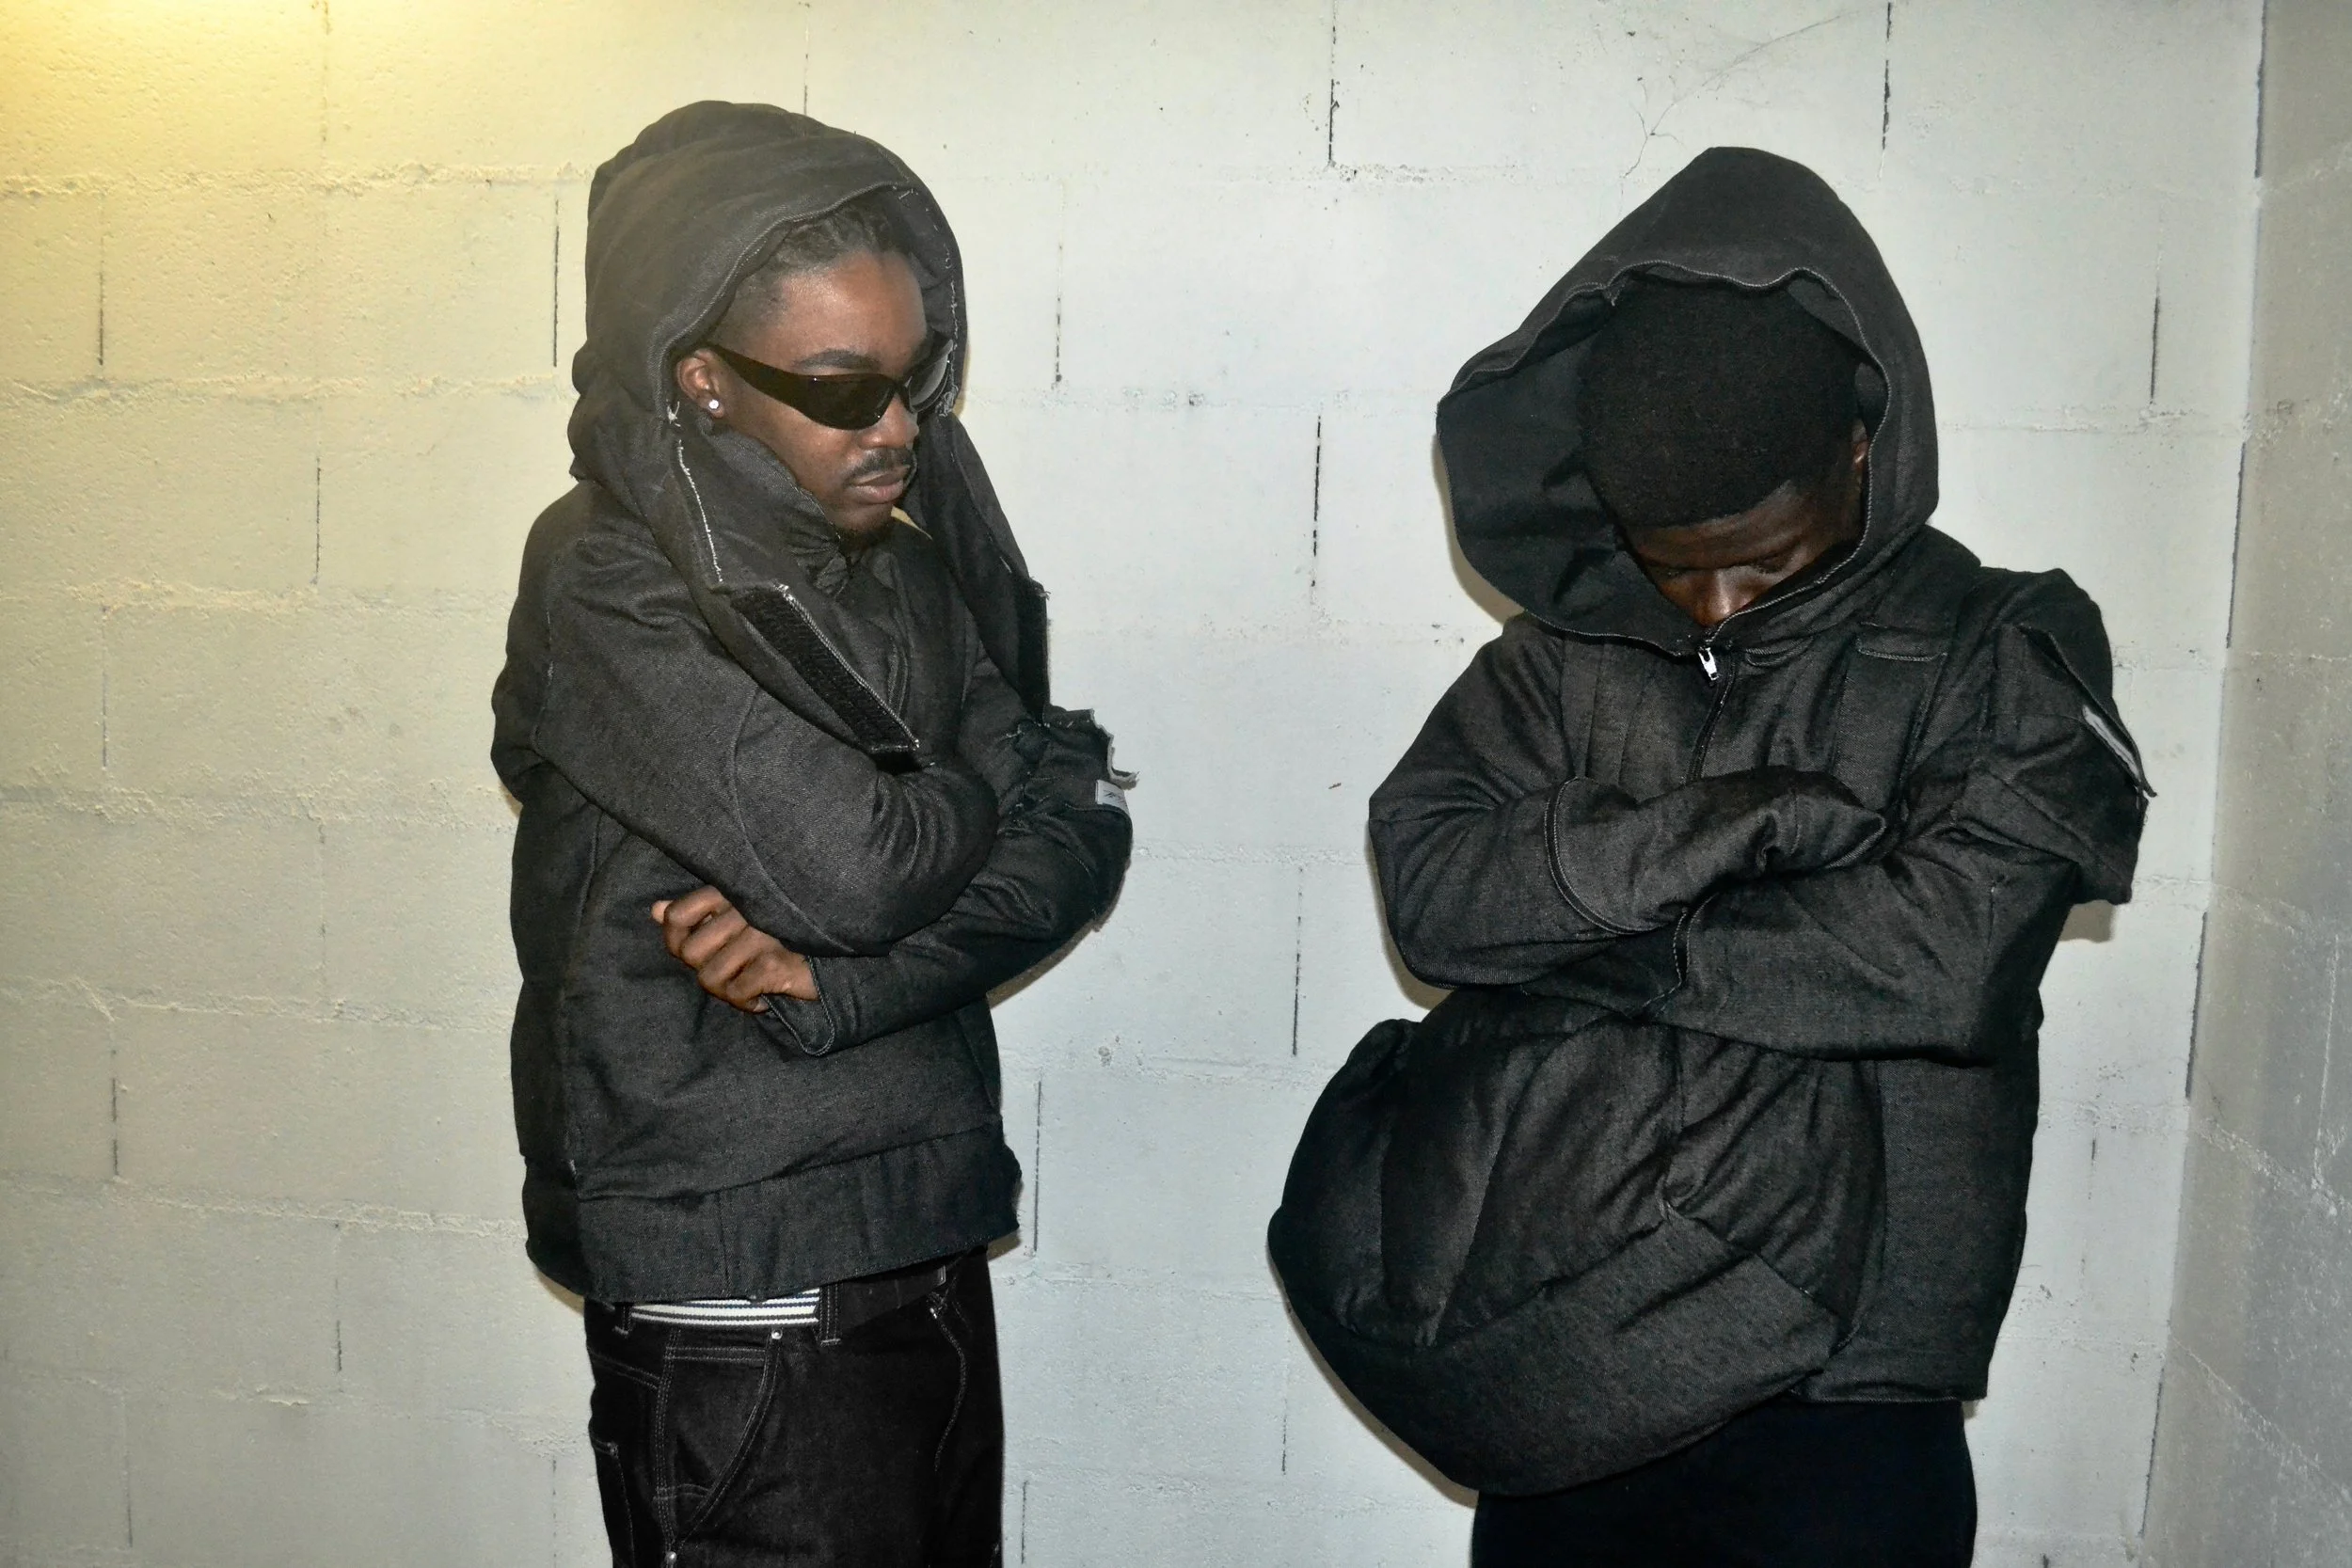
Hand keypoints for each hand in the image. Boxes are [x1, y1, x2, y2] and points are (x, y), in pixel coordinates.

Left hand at [650, 887, 816, 1011]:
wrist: (845, 945)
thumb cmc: (787, 928)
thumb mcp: (740, 911)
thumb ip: (697, 911)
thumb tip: (655, 911)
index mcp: (733, 890)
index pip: (678, 915)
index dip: (674, 940)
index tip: (694, 954)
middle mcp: (745, 908)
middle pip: (689, 952)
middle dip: (705, 971)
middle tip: (731, 974)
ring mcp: (761, 935)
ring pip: (709, 977)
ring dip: (726, 992)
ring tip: (747, 989)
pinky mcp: (776, 963)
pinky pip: (736, 992)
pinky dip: (747, 1003)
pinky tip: (763, 1000)